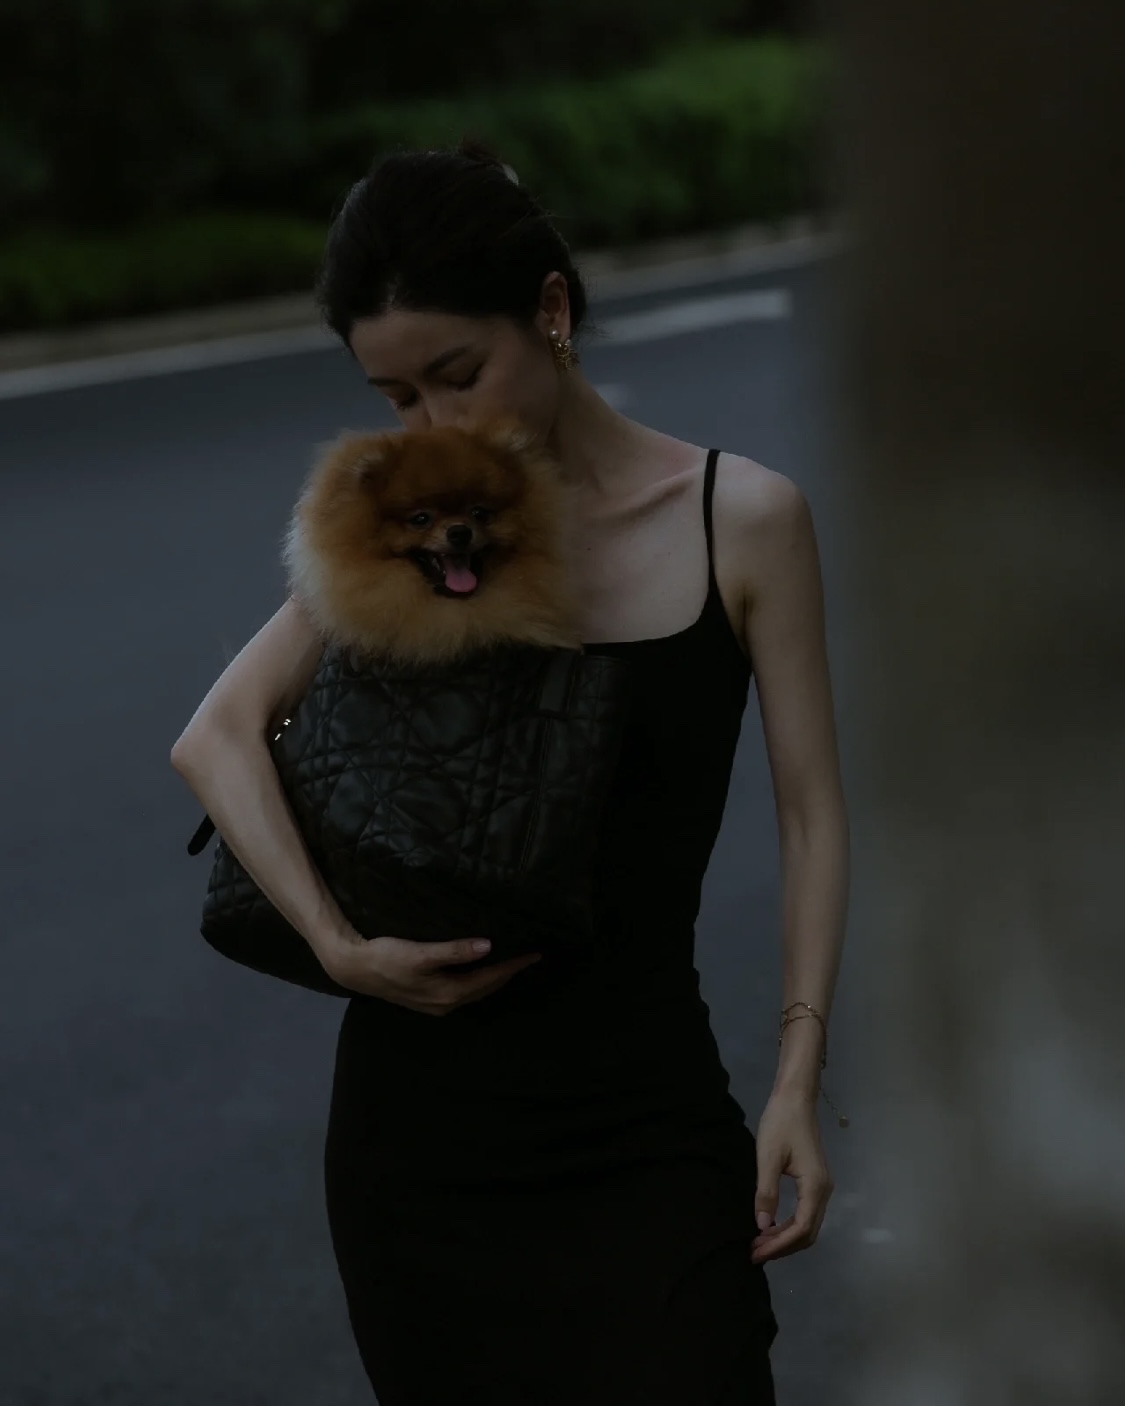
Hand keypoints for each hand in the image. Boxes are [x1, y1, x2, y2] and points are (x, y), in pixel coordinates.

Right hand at [322, 931, 541, 1014]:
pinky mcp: (427, 998)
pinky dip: (478, 981)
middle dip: (508, 973)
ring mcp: (436, 1004)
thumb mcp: (422, 953)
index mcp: (449, 993)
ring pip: (475, 991)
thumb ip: (455, 951)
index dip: (513, 966)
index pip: (490, 978)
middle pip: (486, 988)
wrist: (355, 969)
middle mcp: (447, 1003)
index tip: (534, 955)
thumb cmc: (388, 958)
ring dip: (494, 978)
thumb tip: (488, 946)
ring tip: (511, 963)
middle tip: (529, 958)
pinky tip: (479, 970)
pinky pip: (463, 990)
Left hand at [751, 1090, 833, 1263]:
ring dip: (785, 1238)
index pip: (800, 1229)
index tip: (755, 1253)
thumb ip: (766, 1192)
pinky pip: (806, 1213)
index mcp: (815, 1187)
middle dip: (782, 1247)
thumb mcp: (768, 1157)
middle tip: (754, 1253)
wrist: (795, 1097)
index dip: (778, 1246)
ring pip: (808, 1225)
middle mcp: (824, 1191)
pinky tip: (771, 1227)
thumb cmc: (781, 1123)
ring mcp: (822, 1186)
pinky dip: (789, 1226)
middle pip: (807, 1233)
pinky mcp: (816, 1181)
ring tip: (759, 1243)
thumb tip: (762, 1227)